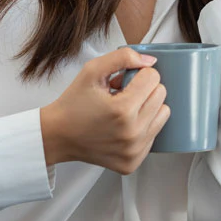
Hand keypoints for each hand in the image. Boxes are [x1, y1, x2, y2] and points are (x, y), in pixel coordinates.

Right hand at [40, 47, 169, 174]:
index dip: (137, 73)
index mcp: (123, 110)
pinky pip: (153, 135)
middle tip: (121, 93)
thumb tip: (150, 61)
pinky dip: (142, 127)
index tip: (121, 80)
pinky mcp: (132, 162)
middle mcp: (132, 134)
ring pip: (162, 115)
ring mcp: (133, 151)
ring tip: (123, 110)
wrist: (57, 135)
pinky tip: (122, 126)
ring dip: (146, 107)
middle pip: (161, 96)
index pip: (153, 78)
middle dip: (143, 89)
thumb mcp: (92, 70)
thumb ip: (123, 57)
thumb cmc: (73, 103)